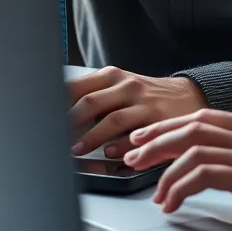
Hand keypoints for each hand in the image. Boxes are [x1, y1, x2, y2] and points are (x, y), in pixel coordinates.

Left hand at [68, 67, 205, 157]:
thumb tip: (56, 116)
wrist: (188, 95)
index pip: (77, 87)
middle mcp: (127, 86)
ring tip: (77, 151)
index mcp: (112, 77)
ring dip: (92, 137)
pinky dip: (121, 146)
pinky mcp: (159, 118)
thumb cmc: (145, 96)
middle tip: (55, 140)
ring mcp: (144, 101)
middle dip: (69, 124)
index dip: (57, 105)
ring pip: (113, 119)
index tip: (43, 120)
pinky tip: (110, 153)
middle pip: (91, 102)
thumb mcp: (120, 88)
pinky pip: (136, 135)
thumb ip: (93, 98)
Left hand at [123, 106, 231, 230]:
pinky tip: (171, 201)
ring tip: (145, 181)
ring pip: (190, 145)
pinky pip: (201, 174)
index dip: (180, 125)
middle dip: (159, 135)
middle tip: (134, 148)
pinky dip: (178, 186)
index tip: (159, 135)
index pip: (213, 116)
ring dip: (161, 162)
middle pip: (195, 122)